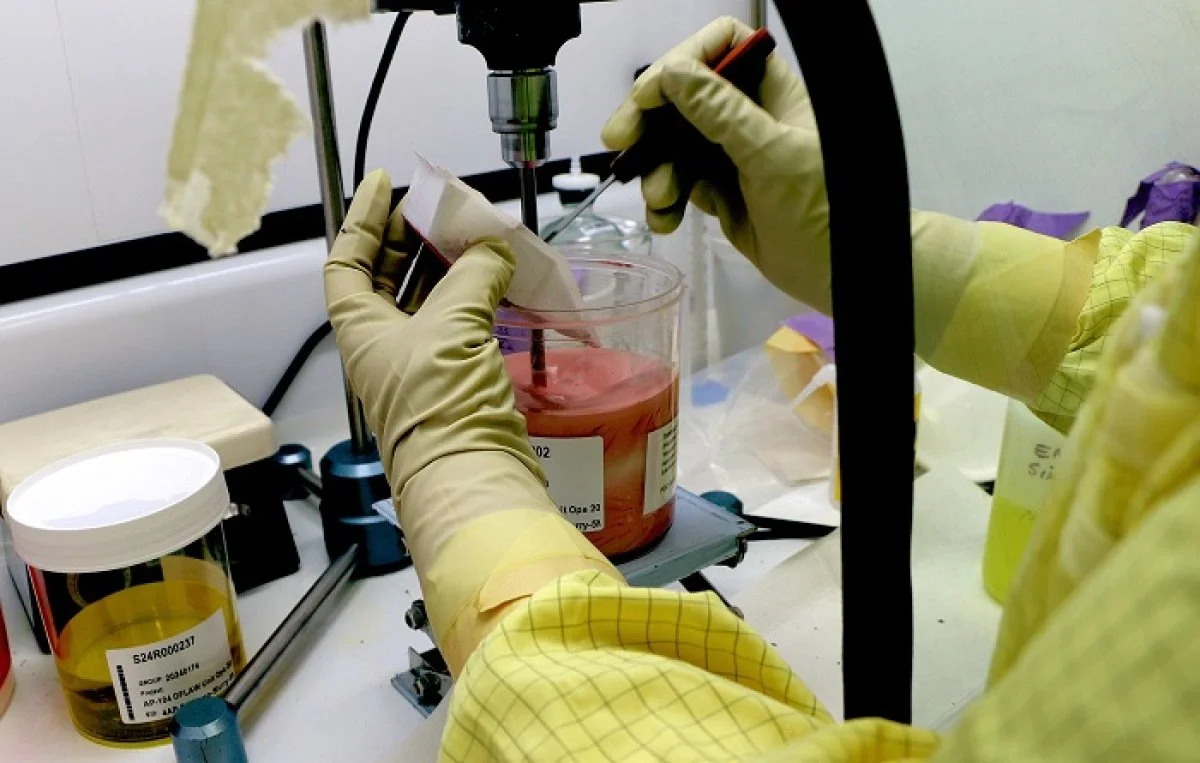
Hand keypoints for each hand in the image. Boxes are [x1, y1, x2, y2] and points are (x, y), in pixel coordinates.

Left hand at [323, 169, 542, 494]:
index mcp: (360, 329)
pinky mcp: (455, 378)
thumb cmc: (440, 408)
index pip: (346, 259)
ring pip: (427, 298)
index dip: (362, 218)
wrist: (470, 473)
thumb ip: (473, 274)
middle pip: (386, 275)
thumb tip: (492, 250)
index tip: (383, 185)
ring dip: (450, 265)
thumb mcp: (452, 326)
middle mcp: (382, 344)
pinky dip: (477, 296)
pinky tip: (500, 279)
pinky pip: (459, 323)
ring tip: (475, 236)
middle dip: (412, 237)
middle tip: (440, 207)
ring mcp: (419, 362)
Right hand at [602, 16, 830, 311]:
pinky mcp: (720, 191)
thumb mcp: (769, 155)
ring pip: (673, 143)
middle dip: (649, 119)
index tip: (651, 96)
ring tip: (661, 200)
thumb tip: (673, 74)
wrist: (839, 272)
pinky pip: (679, 183)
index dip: (682, 62)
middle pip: (683, 94)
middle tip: (620, 142)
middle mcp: (748, 114)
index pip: (719, 46)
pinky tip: (665, 220)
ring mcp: (732, 153)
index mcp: (770, 90)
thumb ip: (721, 113)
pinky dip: (664, 200)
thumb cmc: (822, 207)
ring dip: (656, 169)